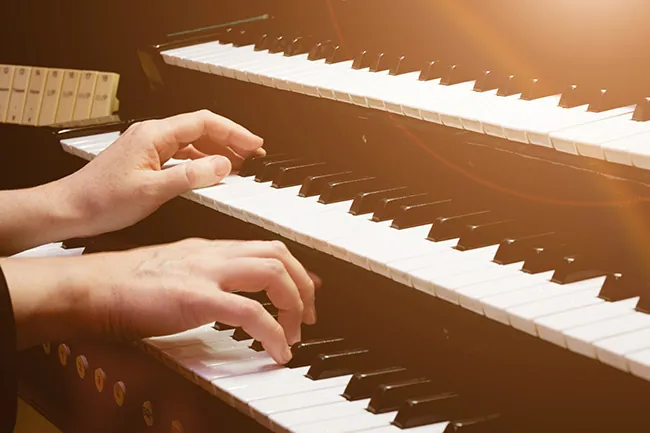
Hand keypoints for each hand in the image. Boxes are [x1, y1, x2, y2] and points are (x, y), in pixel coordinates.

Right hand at [2, 239, 318, 363]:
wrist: (91, 286)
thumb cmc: (126, 283)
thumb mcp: (176, 271)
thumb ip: (206, 278)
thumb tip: (230, 298)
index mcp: (209, 249)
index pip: (266, 247)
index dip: (295, 269)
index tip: (307, 290)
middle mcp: (213, 254)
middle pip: (278, 254)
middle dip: (304, 285)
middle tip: (308, 316)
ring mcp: (206, 273)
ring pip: (272, 273)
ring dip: (293, 305)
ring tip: (293, 335)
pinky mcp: (196, 298)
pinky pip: (250, 313)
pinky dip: (272, 332)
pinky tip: (277, 351)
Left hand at [63, 109, 264, 237]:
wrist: (69, 209)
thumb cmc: (101, 200)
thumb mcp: (153, 190)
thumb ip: (191, 176)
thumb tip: (222, 165)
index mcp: (154, 135)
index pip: (204, 123)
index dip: (234, 132)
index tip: (254, 144)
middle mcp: (152, 135)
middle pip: (201, 128)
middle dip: (230, 139)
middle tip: (254, 154)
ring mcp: (148, 147)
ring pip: (192, 141)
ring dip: (217, 150)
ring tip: (240, 164)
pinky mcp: (146, 159)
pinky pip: (182, 154)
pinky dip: (201, 161)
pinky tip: (211, 173)